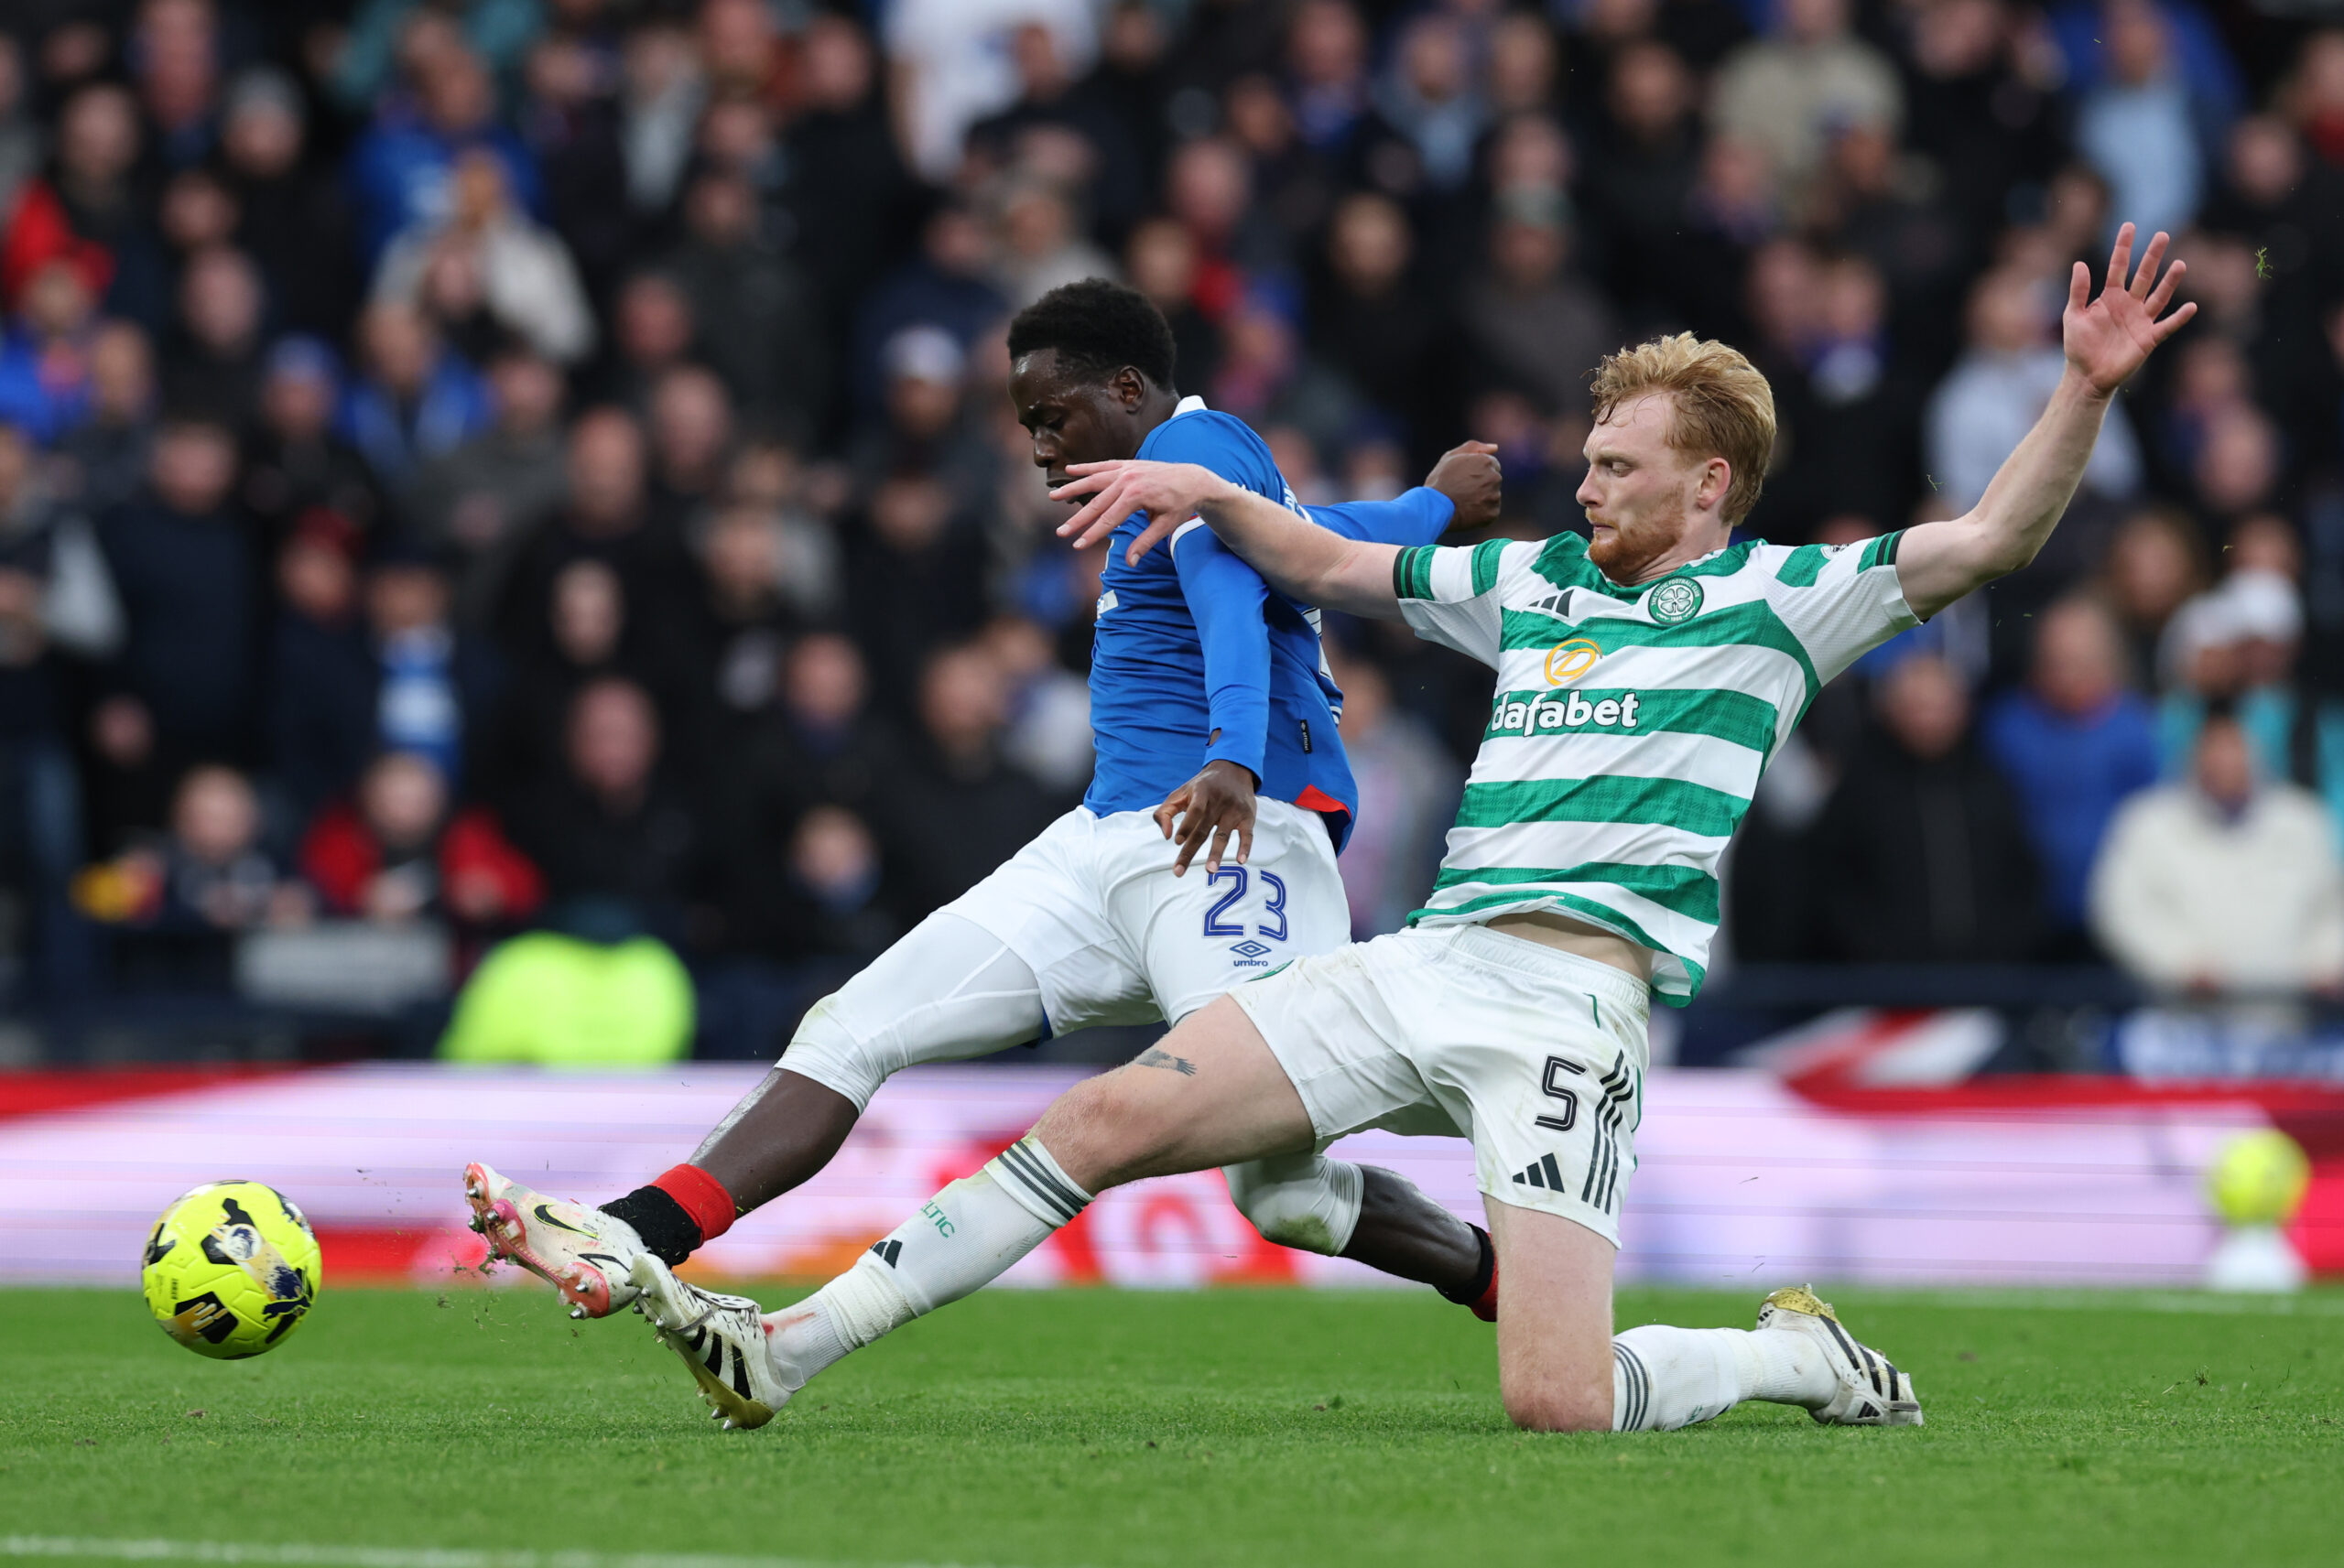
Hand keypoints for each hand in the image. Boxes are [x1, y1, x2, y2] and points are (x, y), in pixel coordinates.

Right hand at [1051, 460, 1233, 564]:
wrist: (1193, 479)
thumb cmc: (1180, 504)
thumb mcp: (1166, 526)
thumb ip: (1145, 542)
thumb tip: (1131, 563)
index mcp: (1137, 495)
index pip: (1109, 519)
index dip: (1093, 534)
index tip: (1078, 546)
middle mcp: (1128, 480)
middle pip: (1097, 503)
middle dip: (1078, 520)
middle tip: (1061, 533)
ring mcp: (1126, 470)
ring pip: (1093, 481)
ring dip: (1072, 489)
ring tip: (1052, 497)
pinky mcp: (1126, 465)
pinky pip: (1102, 466)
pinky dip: (1086, 468)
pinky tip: (1069, 471)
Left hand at [1153, 758, 1256, 875]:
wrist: (1233, 770)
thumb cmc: (1201, 787)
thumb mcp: (1181, 793)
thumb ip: (1165, 812)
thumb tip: (1166, 836)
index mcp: (1201, 793)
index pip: (1194, 811)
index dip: (1186, 826)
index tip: (1177, 842)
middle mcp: (1219, 801)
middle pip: (1203, 830)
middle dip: (1190, 851)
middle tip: (1179, 872)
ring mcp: (1234, 810)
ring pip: (1223, 835)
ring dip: (1216, 854)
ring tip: (1210, 871)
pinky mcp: (1247, 817)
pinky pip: (1247, 834)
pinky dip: (1245, 847)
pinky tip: (1241, 860)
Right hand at [1424, 441, 1501, 530]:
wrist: (1435, 508)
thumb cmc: (1440, 481)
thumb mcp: (1451, 457)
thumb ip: (1474, 447)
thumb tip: (1495, 447)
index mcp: (1486, 461)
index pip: (1492, 465)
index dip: (1478, 471)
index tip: (1465, 478)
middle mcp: (1494, 478)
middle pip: (1493, 480)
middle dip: (1482, 484)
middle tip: (1463, 490)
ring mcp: (1494, 496)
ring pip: (1492, 496)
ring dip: (1483, 498)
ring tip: (1464, 501)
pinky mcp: (1493, 513)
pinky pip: (1491, 511)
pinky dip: (1482, 512)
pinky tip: (1468, 511)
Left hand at [2064, 222, 2194, 395]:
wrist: (2087, 376)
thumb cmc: (2078, 346)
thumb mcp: (2073, 316)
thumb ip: (2078, 291)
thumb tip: (2079, 264)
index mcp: (2110, 296)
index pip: (2118, 267)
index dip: (2124, 247)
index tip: (2130, 226)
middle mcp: (2129, 304)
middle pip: (2144, 275)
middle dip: (2152, 257)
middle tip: (2163, 235)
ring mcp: (2141, 320)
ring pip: (2159, 296)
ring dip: (2170, 282)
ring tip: (2180, 264)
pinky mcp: (2149, 338)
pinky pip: (2167, 326)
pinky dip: (2179, 317)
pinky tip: (2190, 306)